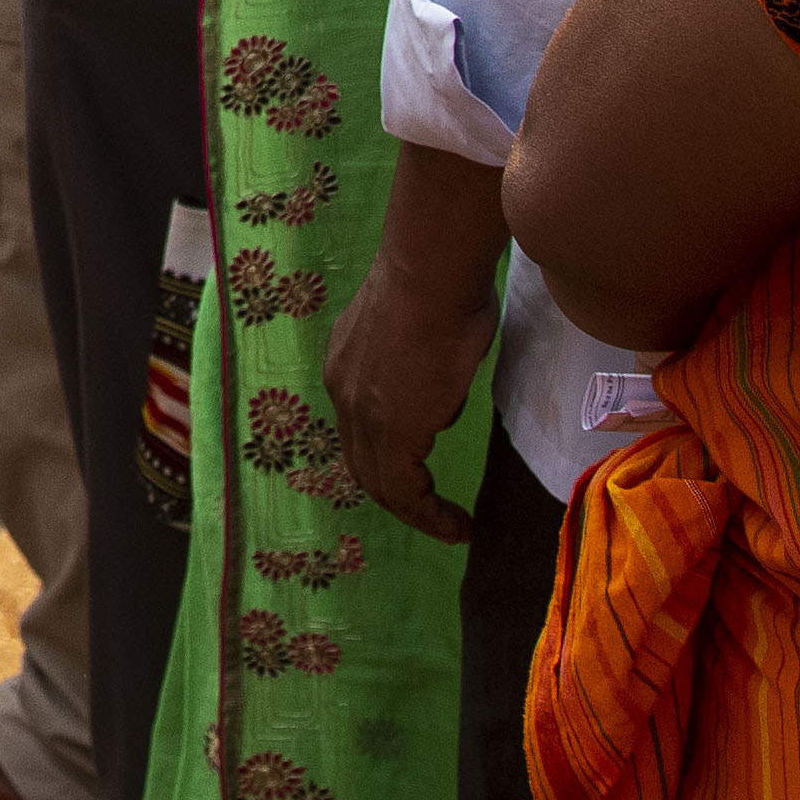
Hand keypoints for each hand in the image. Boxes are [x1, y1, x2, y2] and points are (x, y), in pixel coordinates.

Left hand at [325, 195, 504, 546]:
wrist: (432, 272)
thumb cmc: (440, 283)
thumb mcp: (419, 325)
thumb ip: (419, 357)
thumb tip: (438, 380)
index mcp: (346, 365)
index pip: (359, 428)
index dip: (388, 458)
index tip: (423, 476)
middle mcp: (343, 392)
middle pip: (362, 462)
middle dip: (397, 494)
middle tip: (434, 514)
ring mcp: (362, 413)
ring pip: (379, 482)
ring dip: (415, 511)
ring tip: (449, 527)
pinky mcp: (392, 432)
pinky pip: (404, 492)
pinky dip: (429, 516)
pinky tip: (456, 526)